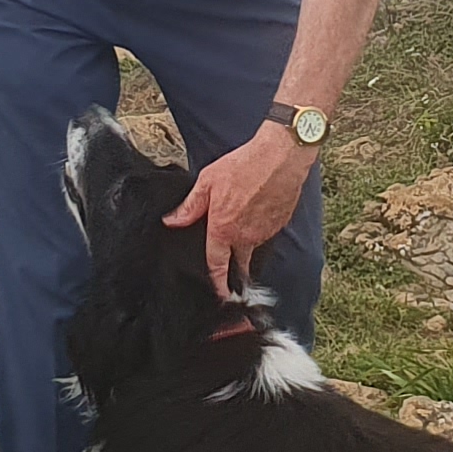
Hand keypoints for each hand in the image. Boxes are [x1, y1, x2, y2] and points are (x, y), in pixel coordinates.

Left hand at [166, 123, 314, 300]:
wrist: (281, 156)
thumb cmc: (244, 165)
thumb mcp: (208, 182)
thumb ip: (190, 206)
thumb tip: (171, 221)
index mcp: (224, 229)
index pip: (217, 264)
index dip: (216, 283)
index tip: (218, 295)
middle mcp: (246, 236)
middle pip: (239, 262)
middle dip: (235, 272)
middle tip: (232, 277)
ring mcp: (265, 232)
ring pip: (253, 245)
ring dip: (246, 242)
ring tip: (242, 221)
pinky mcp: (280, 224)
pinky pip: (266, 233)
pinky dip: (260, 228)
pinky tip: (256, 210)